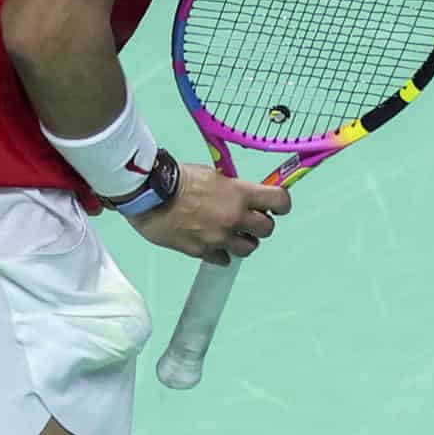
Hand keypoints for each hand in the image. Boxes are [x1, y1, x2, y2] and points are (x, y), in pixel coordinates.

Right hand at [122, 162, 290, 264]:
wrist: (151, 196)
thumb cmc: (179, 179)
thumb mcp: (213, 175)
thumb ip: (233, 189)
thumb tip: (244, 196)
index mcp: (240, 194)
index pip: (280, 201)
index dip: (282, 204)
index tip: (276, 206)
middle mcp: (235, 218)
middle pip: (267, 230)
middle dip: (261, 225)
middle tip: (249, 220)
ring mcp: (220, 238)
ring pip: (249, 249)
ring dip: (243, 242)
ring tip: (231, 233)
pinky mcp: (203, 252)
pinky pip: (223, 259)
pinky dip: (221, 253)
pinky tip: (213, 242)